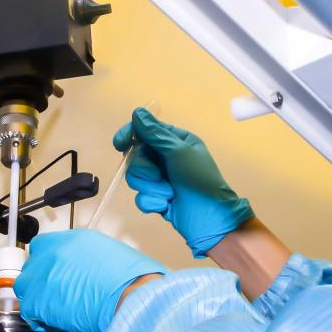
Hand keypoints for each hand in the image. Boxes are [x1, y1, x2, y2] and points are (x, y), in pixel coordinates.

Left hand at [17, 229, 167, 331]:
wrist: (131, 298)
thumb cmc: (132, 280)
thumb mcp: (109, 255)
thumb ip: (86, 259)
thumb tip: (82, 271)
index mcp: (70, 240)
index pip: (43, 247)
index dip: (48, 263)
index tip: (55, 275)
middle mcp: (51, 254)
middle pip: (32, 267)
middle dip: (41, 281)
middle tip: (57, 295)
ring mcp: (41, 277)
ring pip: (25, 288)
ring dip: (38, 299)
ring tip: (56, 311)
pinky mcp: (38, 302)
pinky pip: (29, 312)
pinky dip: (41, 320)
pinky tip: (58, 324)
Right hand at [113, 108, 253, 257]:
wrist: (210, 219)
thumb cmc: (200, 180)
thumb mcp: (179, 153)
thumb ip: (155, 134)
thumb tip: (137, 112)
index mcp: (175, 141)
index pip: (145, 131)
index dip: (130, 135)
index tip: (120, 144)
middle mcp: (166, 158)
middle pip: (136, 156)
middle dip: (145, 170)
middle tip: (159, 177)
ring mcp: (160, 179)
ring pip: (135, 178)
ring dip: (150, 188)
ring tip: (168, 194)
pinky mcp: (156, 198)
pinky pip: (140, 197)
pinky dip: (151, 202)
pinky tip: (165, 206)